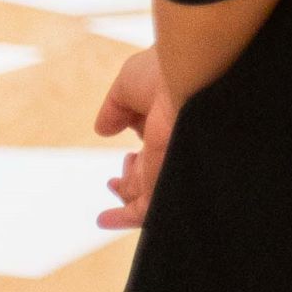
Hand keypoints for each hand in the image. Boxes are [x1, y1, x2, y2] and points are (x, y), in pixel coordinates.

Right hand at [93, 43, 175, 229]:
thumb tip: (103, 130)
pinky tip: (106, 219)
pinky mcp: (169, 180)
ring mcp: (171, 165)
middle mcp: (172, 147)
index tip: (125, 159)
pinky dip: (127, 218)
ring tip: (112, 202)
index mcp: (167, 124)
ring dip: (126, 202)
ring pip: (149, 196)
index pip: (154, 151)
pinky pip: (149, 210)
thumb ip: (115, 109)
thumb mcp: (128, 88)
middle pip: (152, 176)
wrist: (187, 78)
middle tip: (114, 183)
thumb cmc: (161, 73)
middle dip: (131, 184)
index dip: (136, 159)